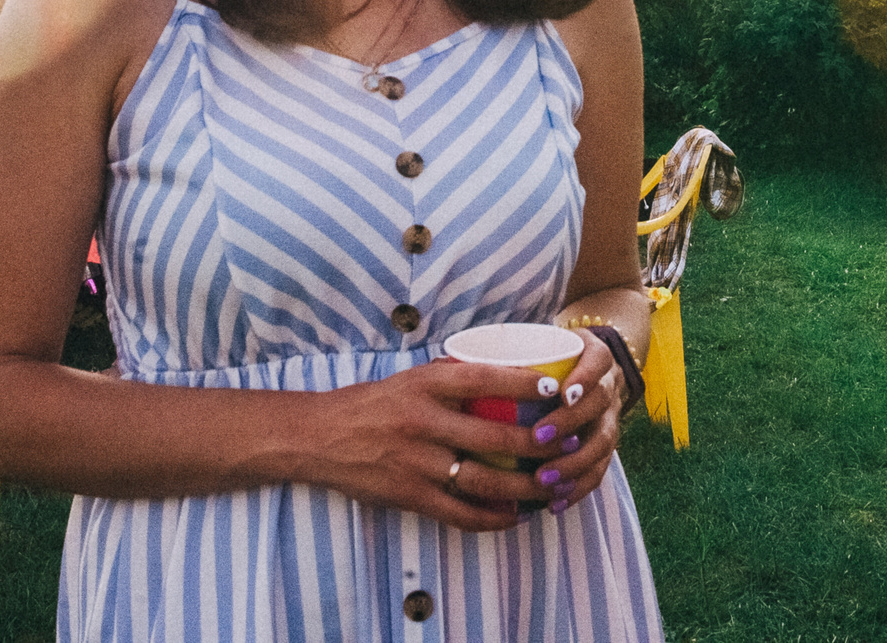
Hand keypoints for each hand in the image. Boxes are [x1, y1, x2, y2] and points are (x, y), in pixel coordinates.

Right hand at [298, 360, 574, 532]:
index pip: (483, 377)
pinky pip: (460, 512)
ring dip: (524, 487)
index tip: (554, 386)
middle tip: (567, 443)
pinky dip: (492, 517)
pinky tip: (514, 515)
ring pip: (484, 479)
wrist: (319, 437)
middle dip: (538, 443)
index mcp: (424, 385)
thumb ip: (449, 377)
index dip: (522, 382)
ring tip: (552, 486)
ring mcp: (417, 461)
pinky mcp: (410, 495)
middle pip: (494, 435)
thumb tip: (499, 369)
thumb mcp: (408, 379)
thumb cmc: (371, 404)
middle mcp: (423, 421)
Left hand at [510, 332, 625, 515]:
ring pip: (603, 444)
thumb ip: (507, 352)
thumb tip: (447, 360)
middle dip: (570, 422)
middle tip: (538, 437)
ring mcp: (610, 419)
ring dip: (573, 463)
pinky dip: (577, 489)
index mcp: (594, 357)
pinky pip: (598, 472)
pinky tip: (554, 503)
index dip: (584, 377)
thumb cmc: (545, 360)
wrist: (585, 372)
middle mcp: (608, 387)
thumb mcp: (535, 346)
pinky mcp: (604, 449)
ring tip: (543, 479)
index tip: (561, 391)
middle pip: (600, 404)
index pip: (598, 361)